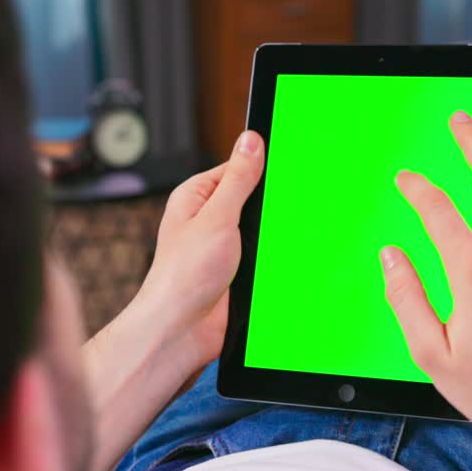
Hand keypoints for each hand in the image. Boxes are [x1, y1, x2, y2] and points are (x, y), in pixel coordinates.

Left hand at [132, 130, 264, 368]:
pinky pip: (264, 254)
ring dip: (273, 234)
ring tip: (279, 239)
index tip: (289, 164)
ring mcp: (224, 245)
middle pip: (253, 197)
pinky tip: (280, 258)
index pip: (237, 167)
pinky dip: (274, 256)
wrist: (182, 330)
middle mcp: (208, 218)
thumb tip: (251, 140)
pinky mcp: (237, 270)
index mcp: (196, 196)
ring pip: (262, 228)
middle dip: (271, 205)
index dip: (262, 166)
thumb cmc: (183, 276)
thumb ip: (238, 179)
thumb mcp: (216, 217)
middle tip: (287, 207)